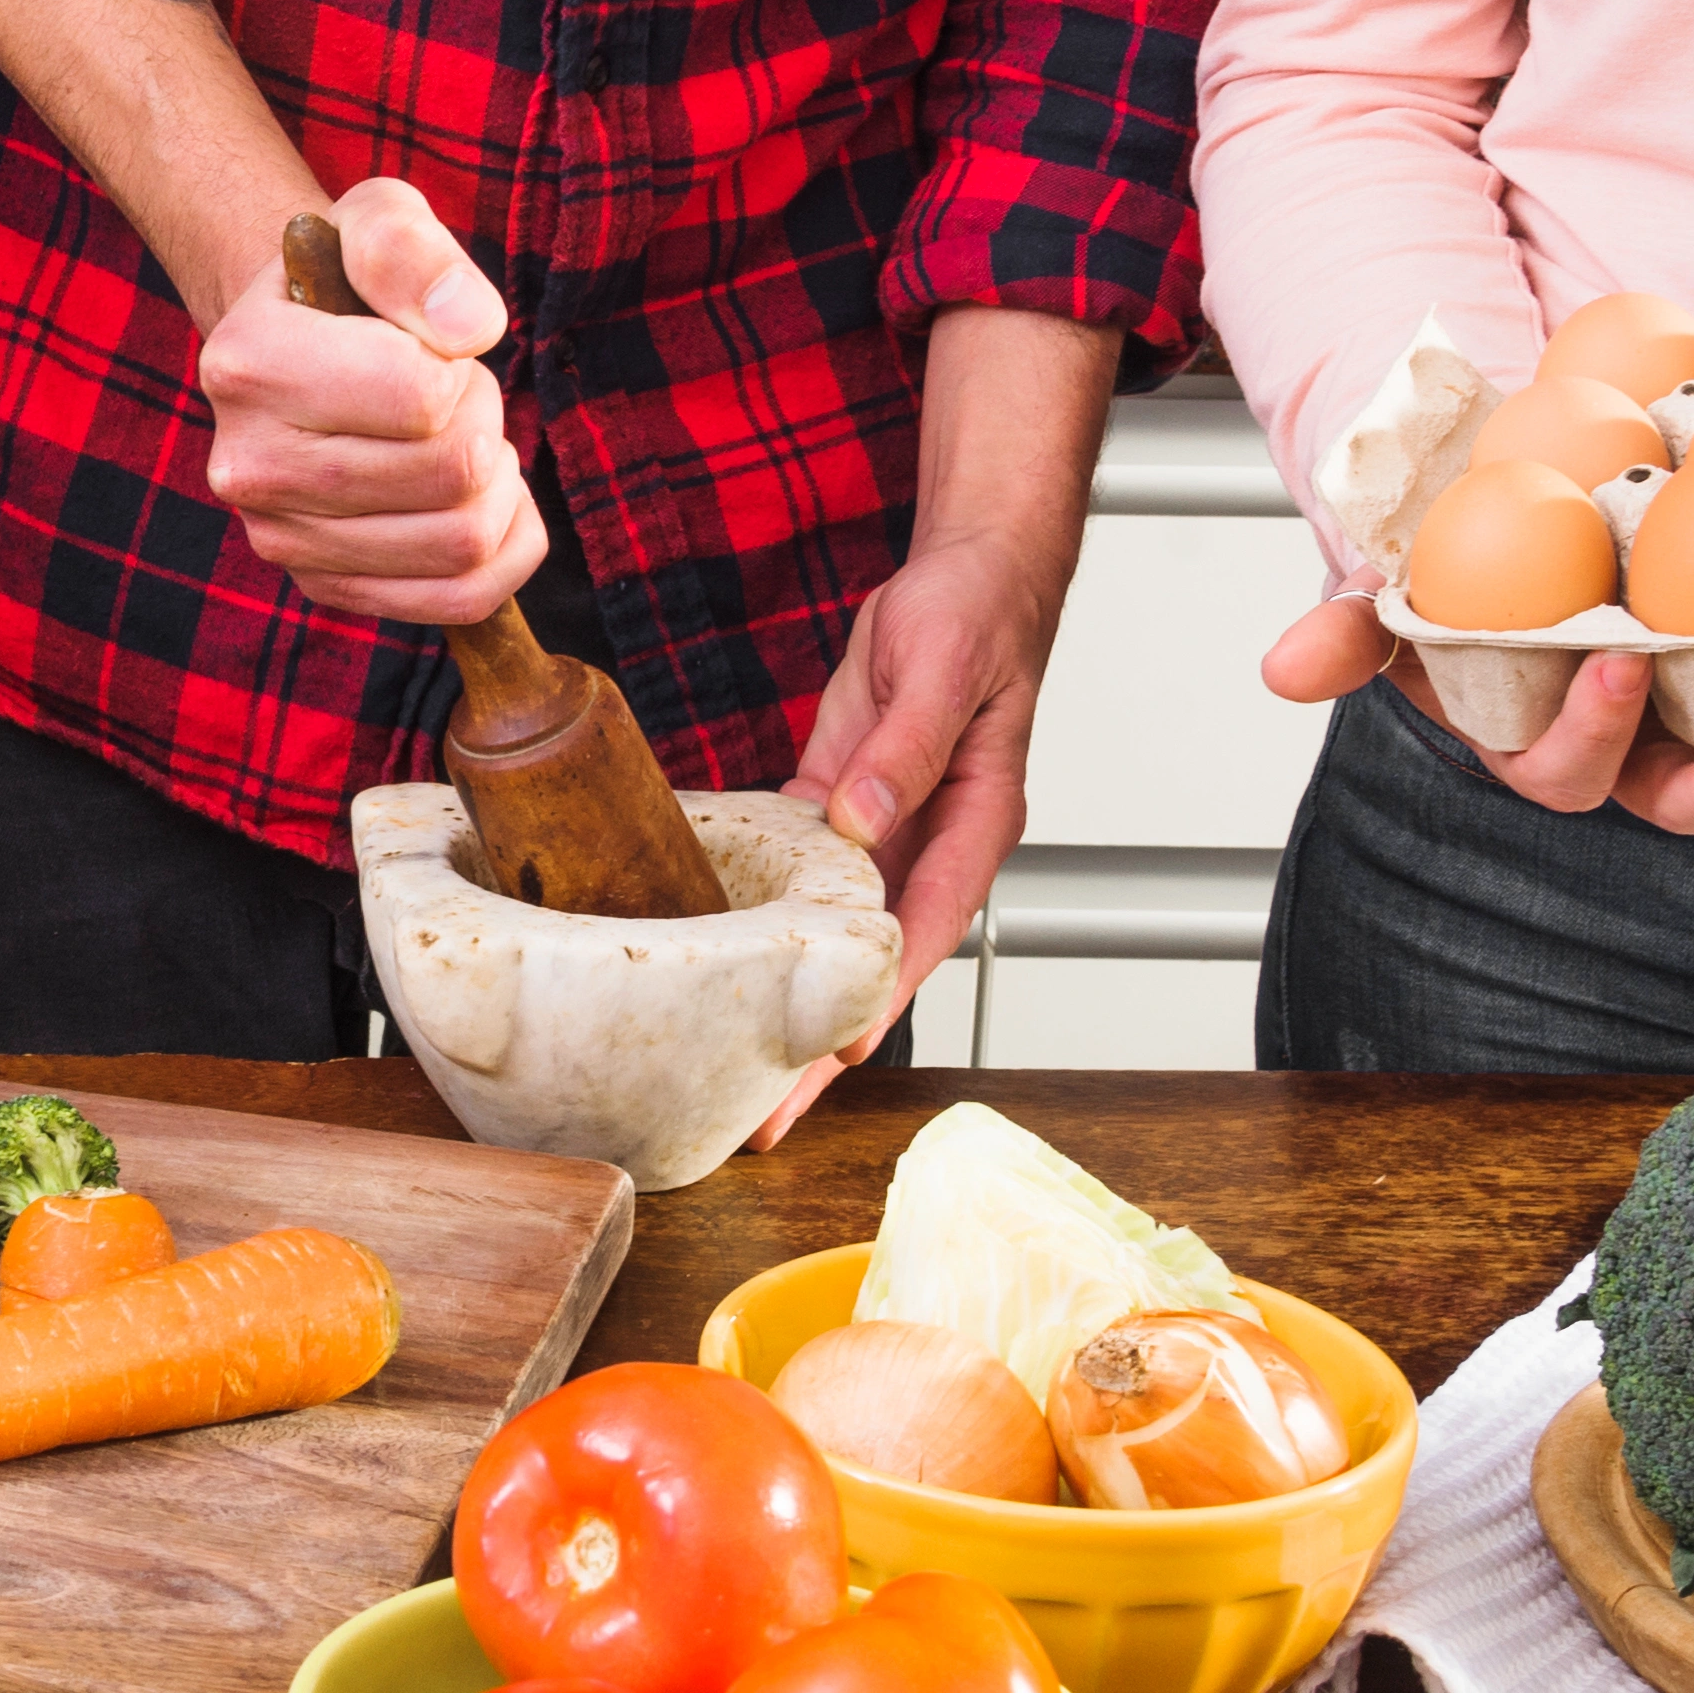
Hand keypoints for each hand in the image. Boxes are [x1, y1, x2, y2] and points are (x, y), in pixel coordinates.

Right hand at [194, 176, 541, 623]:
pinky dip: (505, 548)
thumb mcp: (376, 216)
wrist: (293, 344)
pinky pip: (460, 598)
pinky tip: (480, 499)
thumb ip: (413, 250)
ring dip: (495, 483)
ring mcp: (280, 537)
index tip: (432, 348)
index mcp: (250, 364)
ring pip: (463, 541)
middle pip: (451, 474)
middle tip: (452, 392)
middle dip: (484, 422)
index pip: (421, 399)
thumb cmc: (347, 281)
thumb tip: (467, 330)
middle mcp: (248, 465)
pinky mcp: (322, 586)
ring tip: (454, 439)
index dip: (461, 368)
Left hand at [752, 522, 1082, 1143]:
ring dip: (788, 1003)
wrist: (966, 576)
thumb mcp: (944, 668)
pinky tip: (717, 970)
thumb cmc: (976, 616)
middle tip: (769, 1116)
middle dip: (824, 1041)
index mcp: (976, 822)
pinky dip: (759, 923)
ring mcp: (887, 830)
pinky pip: (797, 875)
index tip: (842, 1053)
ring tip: (736, 1077)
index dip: (883, 994)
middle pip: (873, 960)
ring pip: (831, 937)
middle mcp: (930, 842)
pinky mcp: (842, 803)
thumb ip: (908, 749)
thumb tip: (865, 825)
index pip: (927, 925)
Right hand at [1262, 595, 1693, 834]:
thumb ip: (1347, 629)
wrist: (1529, 492)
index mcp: (1538, 737)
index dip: (1589, 733)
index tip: (1610, 658)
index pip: (1562, 771)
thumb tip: (1279, 671)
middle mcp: (1632, 743)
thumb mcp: (1395, 583)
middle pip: (1683, 796)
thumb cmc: (1460, 552)